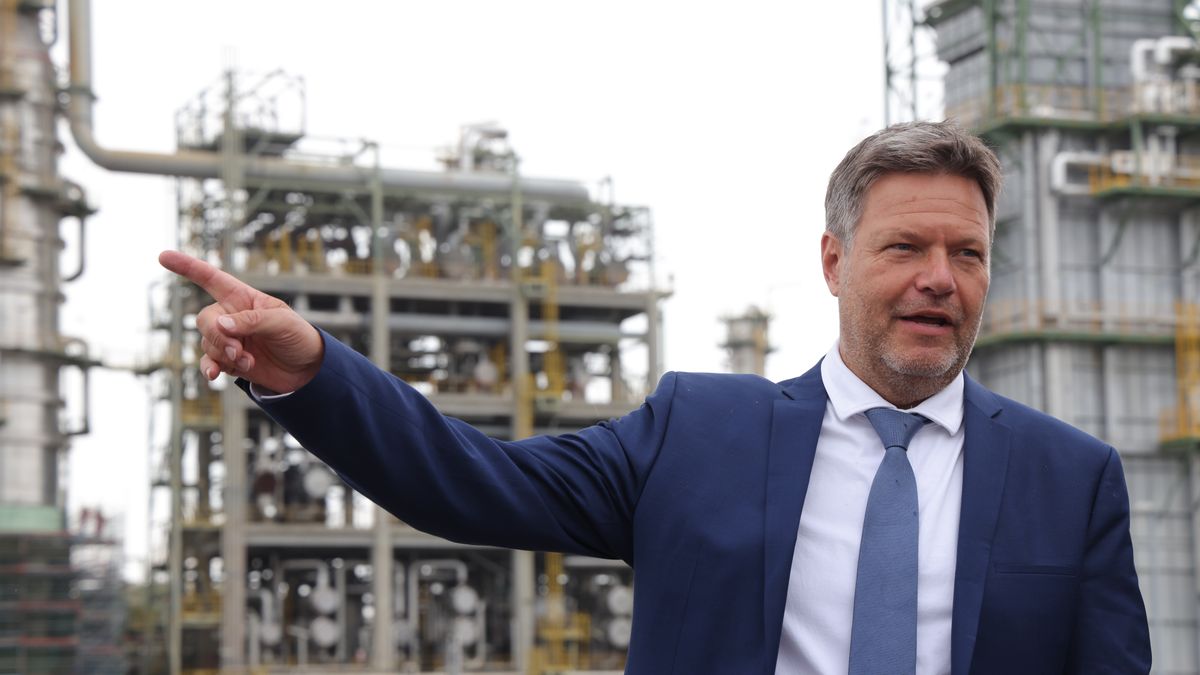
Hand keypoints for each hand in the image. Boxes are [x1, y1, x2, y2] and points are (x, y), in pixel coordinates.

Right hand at [158, 250, 323, 392]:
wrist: (306, 369)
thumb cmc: (298, 336)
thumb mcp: (282, 323)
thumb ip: (251, 321)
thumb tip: (220, 324)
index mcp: (243, 298)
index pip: (211, 278)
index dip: (187, 267)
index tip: (163, 256)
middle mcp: (231, 316)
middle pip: (205, 320)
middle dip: (218, 336)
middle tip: (239, 350)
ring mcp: (229, 339)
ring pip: (207, 343)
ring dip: (224, 354)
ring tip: (249, 361)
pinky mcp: (228, 361)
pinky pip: (208, 362)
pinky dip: (209, 368)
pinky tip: (213, 376)